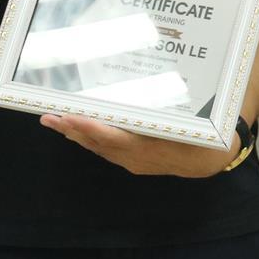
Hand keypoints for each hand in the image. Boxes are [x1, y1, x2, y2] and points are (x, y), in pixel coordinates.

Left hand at [40, 113, 238, 177]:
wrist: (211, 160)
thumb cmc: (201, 136)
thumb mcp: (186, 123)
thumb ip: (163, 114)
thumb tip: (142, 97)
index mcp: (145, 147)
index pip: (109, 136)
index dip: (87, 126)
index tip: (68, 116)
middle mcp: (134, 158)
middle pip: (96, 143)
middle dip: (71, 130)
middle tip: (47, 116)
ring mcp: (133, 162)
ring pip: (99, 148)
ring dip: (77, 135)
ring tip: (56, 122)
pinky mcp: (135, 161)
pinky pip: (107, 150)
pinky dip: (91, 139)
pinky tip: (82, 132)